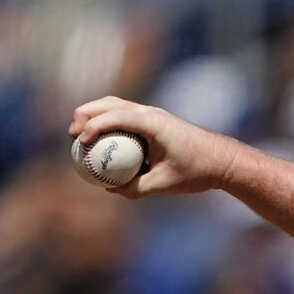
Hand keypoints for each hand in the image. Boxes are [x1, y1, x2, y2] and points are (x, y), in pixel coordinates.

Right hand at [67, 97, 239, 197]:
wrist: (222, 161)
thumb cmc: (197, 172)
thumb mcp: (165, 184)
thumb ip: (137, 188)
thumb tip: (111, 190)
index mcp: (153, 123)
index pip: (115, 116)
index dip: (93, 127)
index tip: (79, 142)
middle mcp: (150, 113)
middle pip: (109, 103)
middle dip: (86, 114)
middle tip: (71, 134)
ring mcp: (152, 114)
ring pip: (115, 105)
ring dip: (95, 115)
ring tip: (79, 134)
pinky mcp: (154, 121)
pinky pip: (125, 117)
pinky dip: (109, 122)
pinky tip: (101, 141)